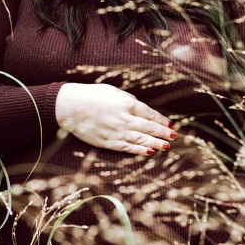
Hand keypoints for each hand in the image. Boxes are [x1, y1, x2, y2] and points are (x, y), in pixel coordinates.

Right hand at [55, 82, 176, 154]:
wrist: (69, 106)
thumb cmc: (91, 96)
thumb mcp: (113, 92)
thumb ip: (129, 100)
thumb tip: (142, 110)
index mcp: (127, 103)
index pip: (150, 114)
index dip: (161, 120)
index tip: (170, 125)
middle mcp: (124, 118)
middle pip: (148, 128)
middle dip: (163, 133)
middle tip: (175, 137)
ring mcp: (116, 131)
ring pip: (140, 140)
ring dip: (155, 143)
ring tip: (166, 147)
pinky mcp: (107, 142)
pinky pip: (127, 147)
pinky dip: (139, 150)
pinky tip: (149, 152)